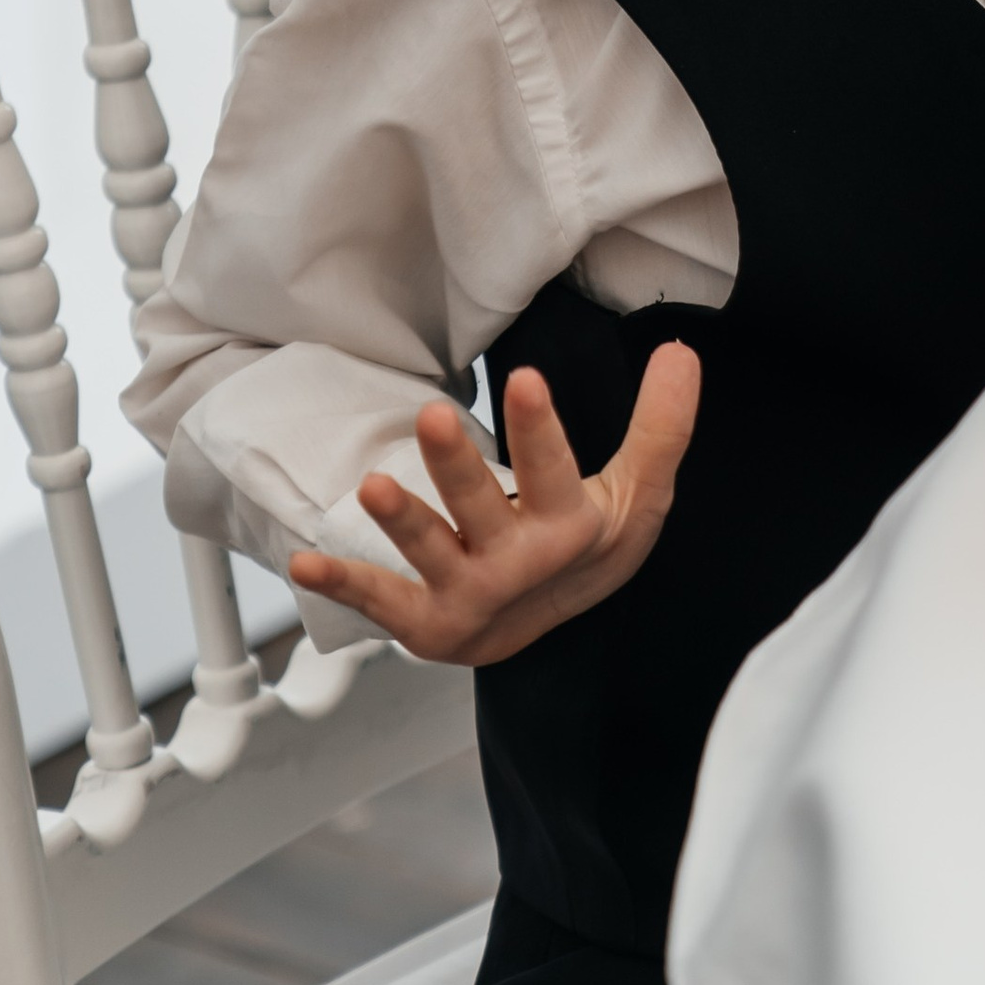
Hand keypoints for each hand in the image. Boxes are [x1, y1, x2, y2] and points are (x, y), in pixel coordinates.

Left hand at [289, 345, 700, 666]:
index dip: (537, 428)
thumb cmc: (591, 547)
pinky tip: (305, 564)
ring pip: (431, 555)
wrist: (553, 631)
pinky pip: (382, 603)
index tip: (524, 379)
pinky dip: (344, 586)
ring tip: (371, 485)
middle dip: (456, 467)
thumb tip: (680, 353)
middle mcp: (518, 564)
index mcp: (569, 528)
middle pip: (482, 509)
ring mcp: (469, 596)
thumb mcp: (638, 493)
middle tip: (434, 418)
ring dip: (400, 524)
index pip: (553, 471)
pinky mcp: (428, 624)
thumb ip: (659, 426)